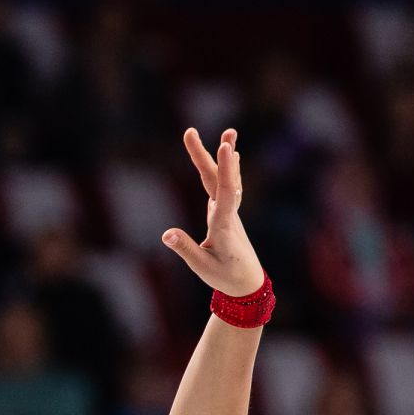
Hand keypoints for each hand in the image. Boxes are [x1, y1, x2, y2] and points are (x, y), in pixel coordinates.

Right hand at [163, 126, 266, 296]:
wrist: (247, 283)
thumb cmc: (225, 276)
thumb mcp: (201, 266)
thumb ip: (185, 248)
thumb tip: (166, 234)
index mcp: (224, 227)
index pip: (226, 194)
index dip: (227, 170)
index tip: (226, 147)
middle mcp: (229, 215)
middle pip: (218, 180)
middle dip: (205, 155)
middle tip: (188, 131)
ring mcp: (229, 212)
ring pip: (225, 180)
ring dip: (224, 155)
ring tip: (229, 132)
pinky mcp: (226, 213)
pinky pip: (227, 185)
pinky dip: (227, 168)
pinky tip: (230, 153)